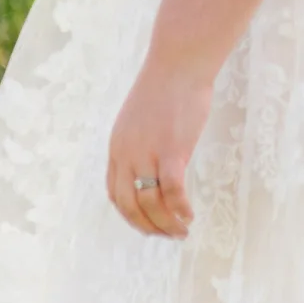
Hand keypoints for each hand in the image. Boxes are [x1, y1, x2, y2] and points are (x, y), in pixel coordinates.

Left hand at [105, 57, 213, 237]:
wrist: (177, 65)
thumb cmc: (164, 90)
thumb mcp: (139, 121)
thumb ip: (140, 144)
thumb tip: (151, 166)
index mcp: (116, 147)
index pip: (113, 192)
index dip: (128, 215)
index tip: (146, 225)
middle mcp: (126, 154)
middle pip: (128, 204)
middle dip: (146, 226)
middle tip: (166, 236)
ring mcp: (148, 153)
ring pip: (150, 203)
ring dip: (166, 224)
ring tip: (181, 232)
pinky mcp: (172, 150)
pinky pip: (173, 191)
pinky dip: (180, 209)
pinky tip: (190, 216)